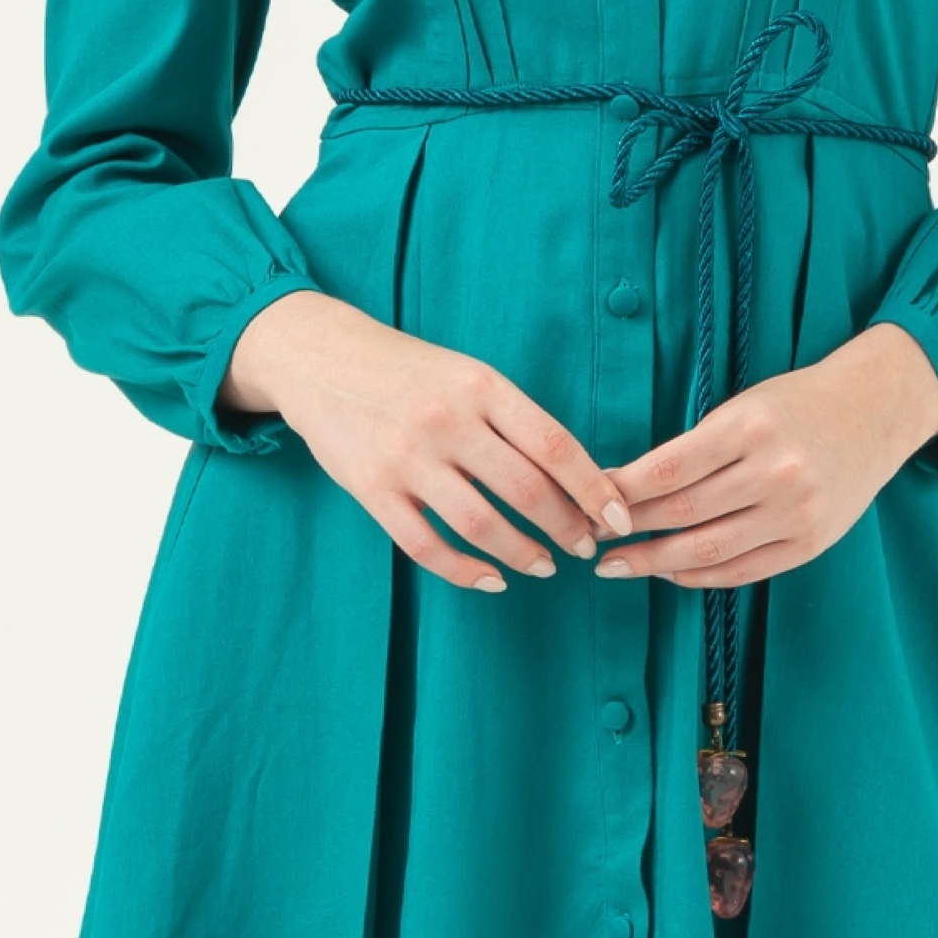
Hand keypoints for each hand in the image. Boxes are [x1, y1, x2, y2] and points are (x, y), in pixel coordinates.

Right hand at [221, 291, 632, 593]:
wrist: (321, 359)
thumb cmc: (409, 371)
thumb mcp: (467, 374)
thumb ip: (512, 419)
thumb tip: (575, 478)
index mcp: (480, 385)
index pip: (553, 445)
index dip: (592, 488)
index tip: (617, 517)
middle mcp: (446, 420)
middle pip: (524, 489)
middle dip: (565, 527)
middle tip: (583, 547)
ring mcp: (406, 457)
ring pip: (480, 524)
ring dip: (522, 554)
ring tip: (543, 565)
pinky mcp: (371, 489)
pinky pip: (425, 546)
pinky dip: (465, 571)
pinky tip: (491, 579)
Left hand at [591, 323, 937, 588]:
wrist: (875, 411)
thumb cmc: (796, 403)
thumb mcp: (744, 406)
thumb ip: (696, 447)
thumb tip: (625, 487)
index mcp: (752, 427)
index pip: (669, 471)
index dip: (622, 493)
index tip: (589, 503)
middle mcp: (777, 472)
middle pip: (684, 513)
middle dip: (629, 531)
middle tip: (589, 541)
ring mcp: (798, 512)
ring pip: (710, 550)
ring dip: (655, 563)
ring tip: (618, 566)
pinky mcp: (812, 542)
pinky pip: (745, 570)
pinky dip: (700, 576)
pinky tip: (670, 572)